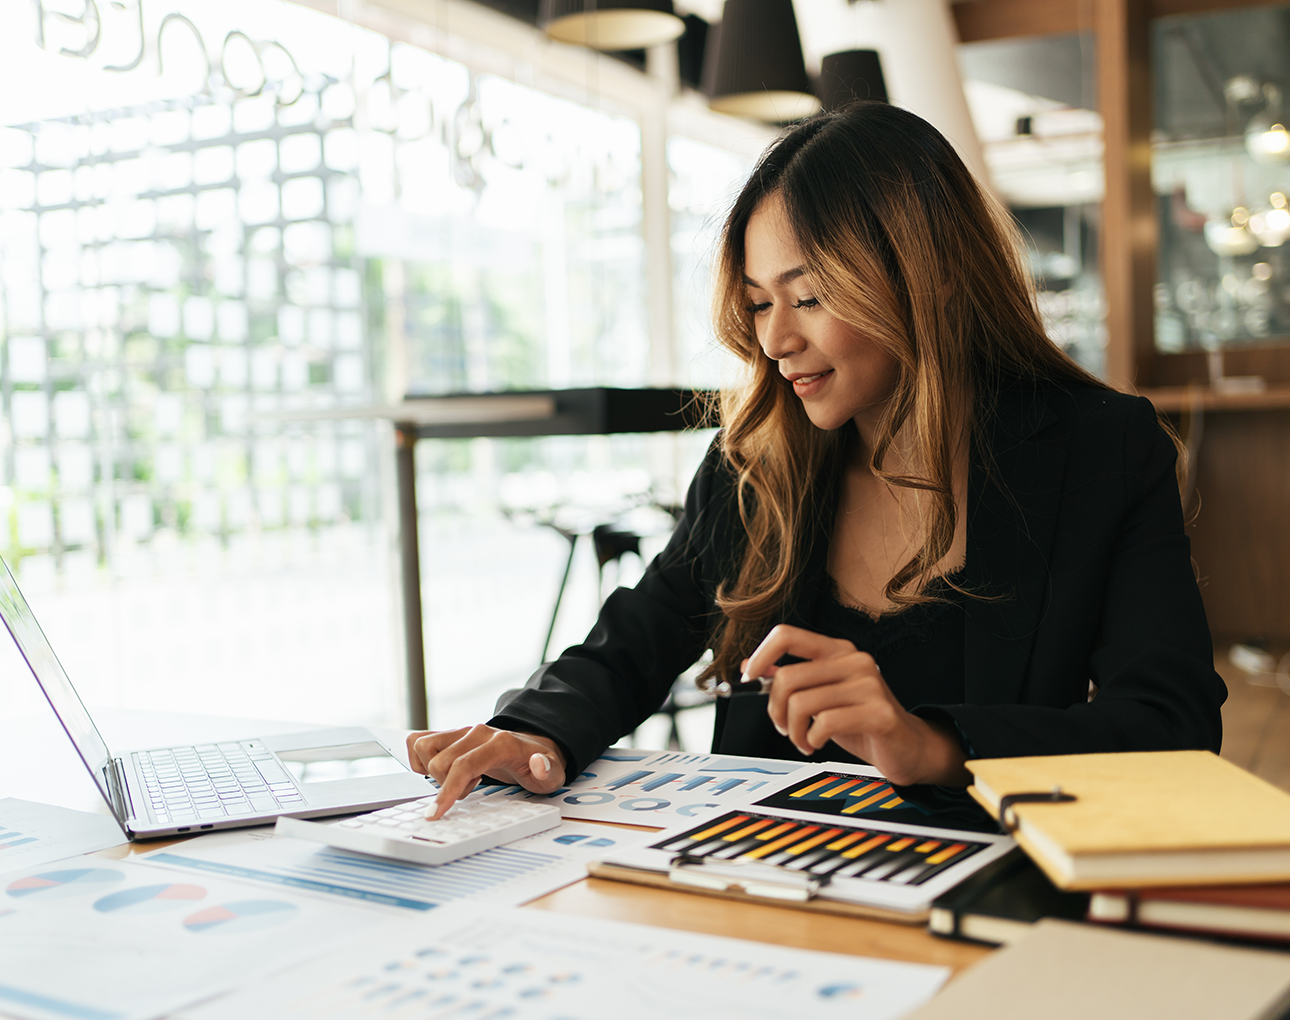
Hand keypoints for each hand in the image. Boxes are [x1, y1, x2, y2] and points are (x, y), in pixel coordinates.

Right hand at [406, 725, 566, 818]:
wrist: (532, 748)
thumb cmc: (539, 764)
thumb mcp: (552, 774)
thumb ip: (547, 770)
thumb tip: (539, 762)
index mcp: (501, 743)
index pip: (464, 764)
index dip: (448, 790)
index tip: (436, 812)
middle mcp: (478, 732)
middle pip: (440, 761)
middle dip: (447, 786)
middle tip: (470, 790)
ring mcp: (462, 731)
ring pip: (424, 746)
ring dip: (433, 771)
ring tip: (458, 780)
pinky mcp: (451, 734)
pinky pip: (419, 741)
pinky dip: (420, 759)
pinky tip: (440, 772)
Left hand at [742, 624, 969, 786]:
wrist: (908, 747)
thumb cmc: (860, 720)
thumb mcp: (822, 695)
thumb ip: (791, 678)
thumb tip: (750, 666)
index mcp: (838, 650)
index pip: (787, 634)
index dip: (761, 655)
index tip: (749, 679)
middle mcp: (854, 660)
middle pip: (786, 678)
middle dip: (775, 711)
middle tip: (784, 728)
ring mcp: (869, 684)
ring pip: (800, 704)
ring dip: (793, 731)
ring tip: (803, 741)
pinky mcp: (879, 713)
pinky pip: (824, 723)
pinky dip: (812, 740)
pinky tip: (818, 744)